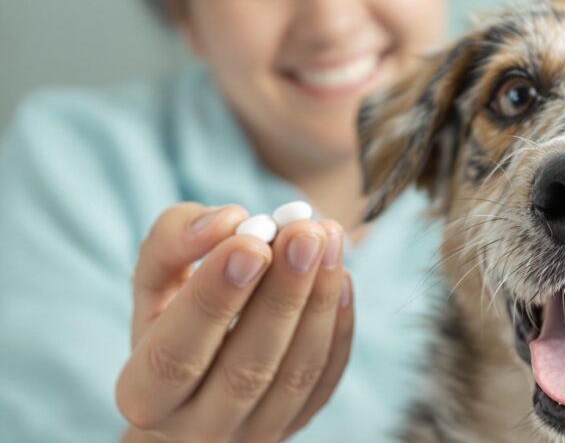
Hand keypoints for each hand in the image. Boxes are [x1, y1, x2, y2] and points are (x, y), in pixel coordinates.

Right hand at [116, 202, 353, 442]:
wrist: (195, 393)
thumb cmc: (169, 323)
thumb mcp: (153, 280)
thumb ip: (173, 241)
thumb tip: (227, 222)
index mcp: (145, 397)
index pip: (176, 357)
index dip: (213, 300)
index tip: (249, 242)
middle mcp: (199, 430)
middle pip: (246, 370)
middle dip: (280, 295)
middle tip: (303, 233)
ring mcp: (255, 434)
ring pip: (296, 373)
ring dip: (319, 301)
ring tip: (329, 238)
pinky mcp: (299, 423)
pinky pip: (327, 377)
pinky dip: (338, 324)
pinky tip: (340, 273)